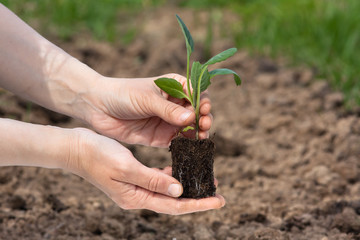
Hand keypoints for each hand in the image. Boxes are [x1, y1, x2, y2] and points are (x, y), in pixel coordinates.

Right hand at [68, 128, 224, 214]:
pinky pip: (158, 179)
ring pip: (167, 190)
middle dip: (196, 196)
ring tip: (204, 178)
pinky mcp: (134, 176)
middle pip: (173, 201)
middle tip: (217, 190)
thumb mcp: (127, 167)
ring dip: (186, 185)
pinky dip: (172, 174)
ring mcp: (135, 187)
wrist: (75, 148)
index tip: (219, 200)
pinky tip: (181, 166)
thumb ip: (153, 180)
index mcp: (135, 198)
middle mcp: (137, 196)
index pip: (174, 206)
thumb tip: (179, 190)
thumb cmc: (98, 156)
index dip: (198, 204)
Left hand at [85, 73, 211, 146]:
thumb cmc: (123, 95)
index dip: (203, 101)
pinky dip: (186, 145)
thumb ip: (169, 110)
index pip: (196, 93)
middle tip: (204, 125)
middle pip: (197, 112)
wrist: (98, 108)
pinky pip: (178, 141)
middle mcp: (174, 104)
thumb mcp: (147, 99)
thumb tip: (192, 117)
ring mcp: (168, 121)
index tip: (204, 109)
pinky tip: (190, 148)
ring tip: (201, 138)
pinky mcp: (161, 136)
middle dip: (204, 118)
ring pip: (190, 128)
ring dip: (198, 133)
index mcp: (173, 87)